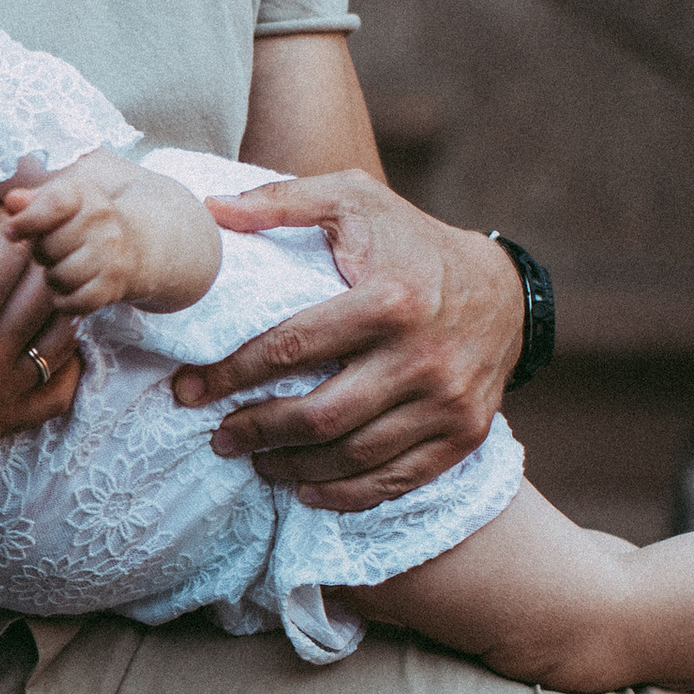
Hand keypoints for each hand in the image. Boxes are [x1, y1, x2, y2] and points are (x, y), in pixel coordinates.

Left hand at [0, 148, 223, 315]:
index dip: (27, 220)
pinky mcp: (117, 284)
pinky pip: (76, 302)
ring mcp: (113, 253)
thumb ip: (37, 199)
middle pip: (47, 246)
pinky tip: (69, 291)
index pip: (54, 203)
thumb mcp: (68, 199)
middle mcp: (104, 221)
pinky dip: (65, 302)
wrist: (145, 243)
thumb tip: (13, 201)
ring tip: (63, 268)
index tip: (11, 231)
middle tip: (53, 250)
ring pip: (58, 277)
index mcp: (88, 193)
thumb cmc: (92, 221)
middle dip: (41, 252)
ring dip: (53, 278)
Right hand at [0, 164, 83, 465]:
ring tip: (19, 270)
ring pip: (63, 334)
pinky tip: (27, 324)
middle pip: (50, 284)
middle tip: (13, 225)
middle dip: (38, 246)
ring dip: (51, 294)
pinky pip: (56, 391)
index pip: (21, 243)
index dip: (13, 208)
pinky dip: (55, 354)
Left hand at [169, 171, 523, 510]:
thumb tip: (210, 212)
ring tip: (255, 460)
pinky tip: (308, 491)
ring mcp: (447, 402)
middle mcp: (422, 356)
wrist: (504, 289)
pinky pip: (398, 480)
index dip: (232, 373)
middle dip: (257, 431)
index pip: (292, 348)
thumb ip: (282, 200)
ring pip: (355, 456)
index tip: (189, 389)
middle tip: (219, 437)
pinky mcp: (464, 434)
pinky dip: (347, 495)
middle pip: (321, 415)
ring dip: (294, 468)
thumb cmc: (411, 241)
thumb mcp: (354, 198)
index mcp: (389, 299)